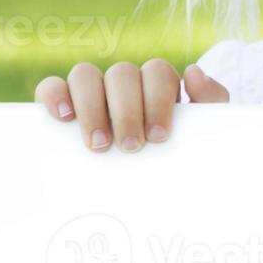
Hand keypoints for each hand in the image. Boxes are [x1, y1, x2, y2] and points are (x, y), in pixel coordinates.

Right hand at [35, 59, 229, 151]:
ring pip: (85, 74)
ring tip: (98, 144)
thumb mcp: (202, 132)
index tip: (158, 136)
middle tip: (130, 146)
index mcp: (158, 85)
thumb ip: (211, 101)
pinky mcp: (61, 105)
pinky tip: (63, 118)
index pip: (157, 72)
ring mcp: (91, 91)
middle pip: (122, 73)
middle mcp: (124, 83)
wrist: (162, 190)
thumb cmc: (180, 154)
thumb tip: (193, 72)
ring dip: (92, 106)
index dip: (157, 100)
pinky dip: (54, 95)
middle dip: (126, 111)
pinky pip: (50, 87)